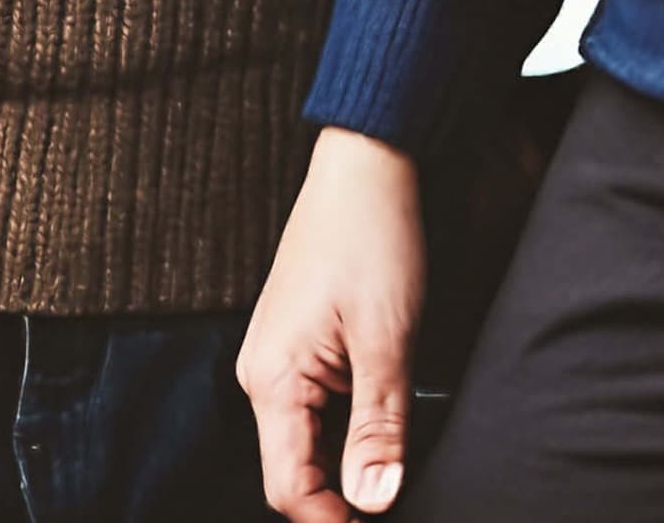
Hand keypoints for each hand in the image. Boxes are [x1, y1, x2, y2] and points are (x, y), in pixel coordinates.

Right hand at [239, 127, 427, 520]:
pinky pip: (313, 416)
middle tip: (401, 506)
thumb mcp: (389, 342)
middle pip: (291, 472)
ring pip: (304, 447)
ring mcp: (276, 362)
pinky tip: (382, 440)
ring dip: (344, 473)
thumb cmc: (371, 243)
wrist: (363, 173)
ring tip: (397, 479)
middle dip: (339, 504)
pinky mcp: (297, 350)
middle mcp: (262, 376)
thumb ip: (378, 428)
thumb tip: (374, 501)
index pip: (286, 486)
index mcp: (272, 379)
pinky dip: (345, 440)